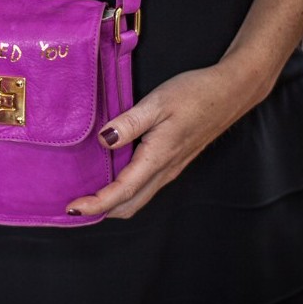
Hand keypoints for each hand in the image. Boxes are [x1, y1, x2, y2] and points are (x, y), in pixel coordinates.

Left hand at [66, 63, 261, 219]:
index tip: (72, 208)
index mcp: (157, 158)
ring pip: (138, 198)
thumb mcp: (157, 103)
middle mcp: (164, 170)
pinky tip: (111, 177)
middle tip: (73, 206)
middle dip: (101, 211)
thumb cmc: (195, 94)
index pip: (121, 192)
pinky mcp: (173, 162)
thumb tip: (104, 140)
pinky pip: (146, 187)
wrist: (231, 92)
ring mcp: (170, 168)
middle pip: (129, 205)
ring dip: (112, 203)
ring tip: (87, 195)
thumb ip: (129, 123)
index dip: (95, 204)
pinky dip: (124, 192)